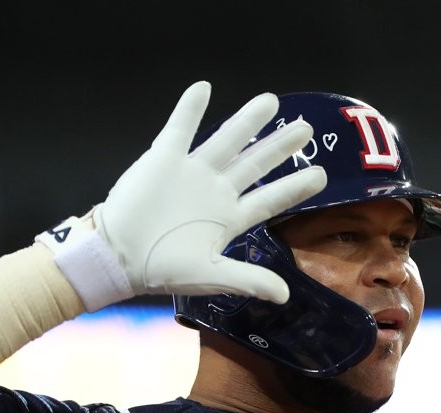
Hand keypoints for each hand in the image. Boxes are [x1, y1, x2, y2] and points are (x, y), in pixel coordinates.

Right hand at [94, 81, 325, 303]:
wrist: (118, 255)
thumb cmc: (162, 267)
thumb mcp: (211, 275)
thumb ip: (249, 279)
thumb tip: (285, 296)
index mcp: (228, 218)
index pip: (269, 199)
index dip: (295, 187)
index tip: (321, 175)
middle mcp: (215, 191)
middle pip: (256, 164)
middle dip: (280, 146)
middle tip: (307, 129)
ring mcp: (192, 173)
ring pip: (226, 140)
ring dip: (247, 120)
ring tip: (270, 100)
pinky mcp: (164, 159)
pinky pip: (179, 129)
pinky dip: (189, 108)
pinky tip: (203, 88)